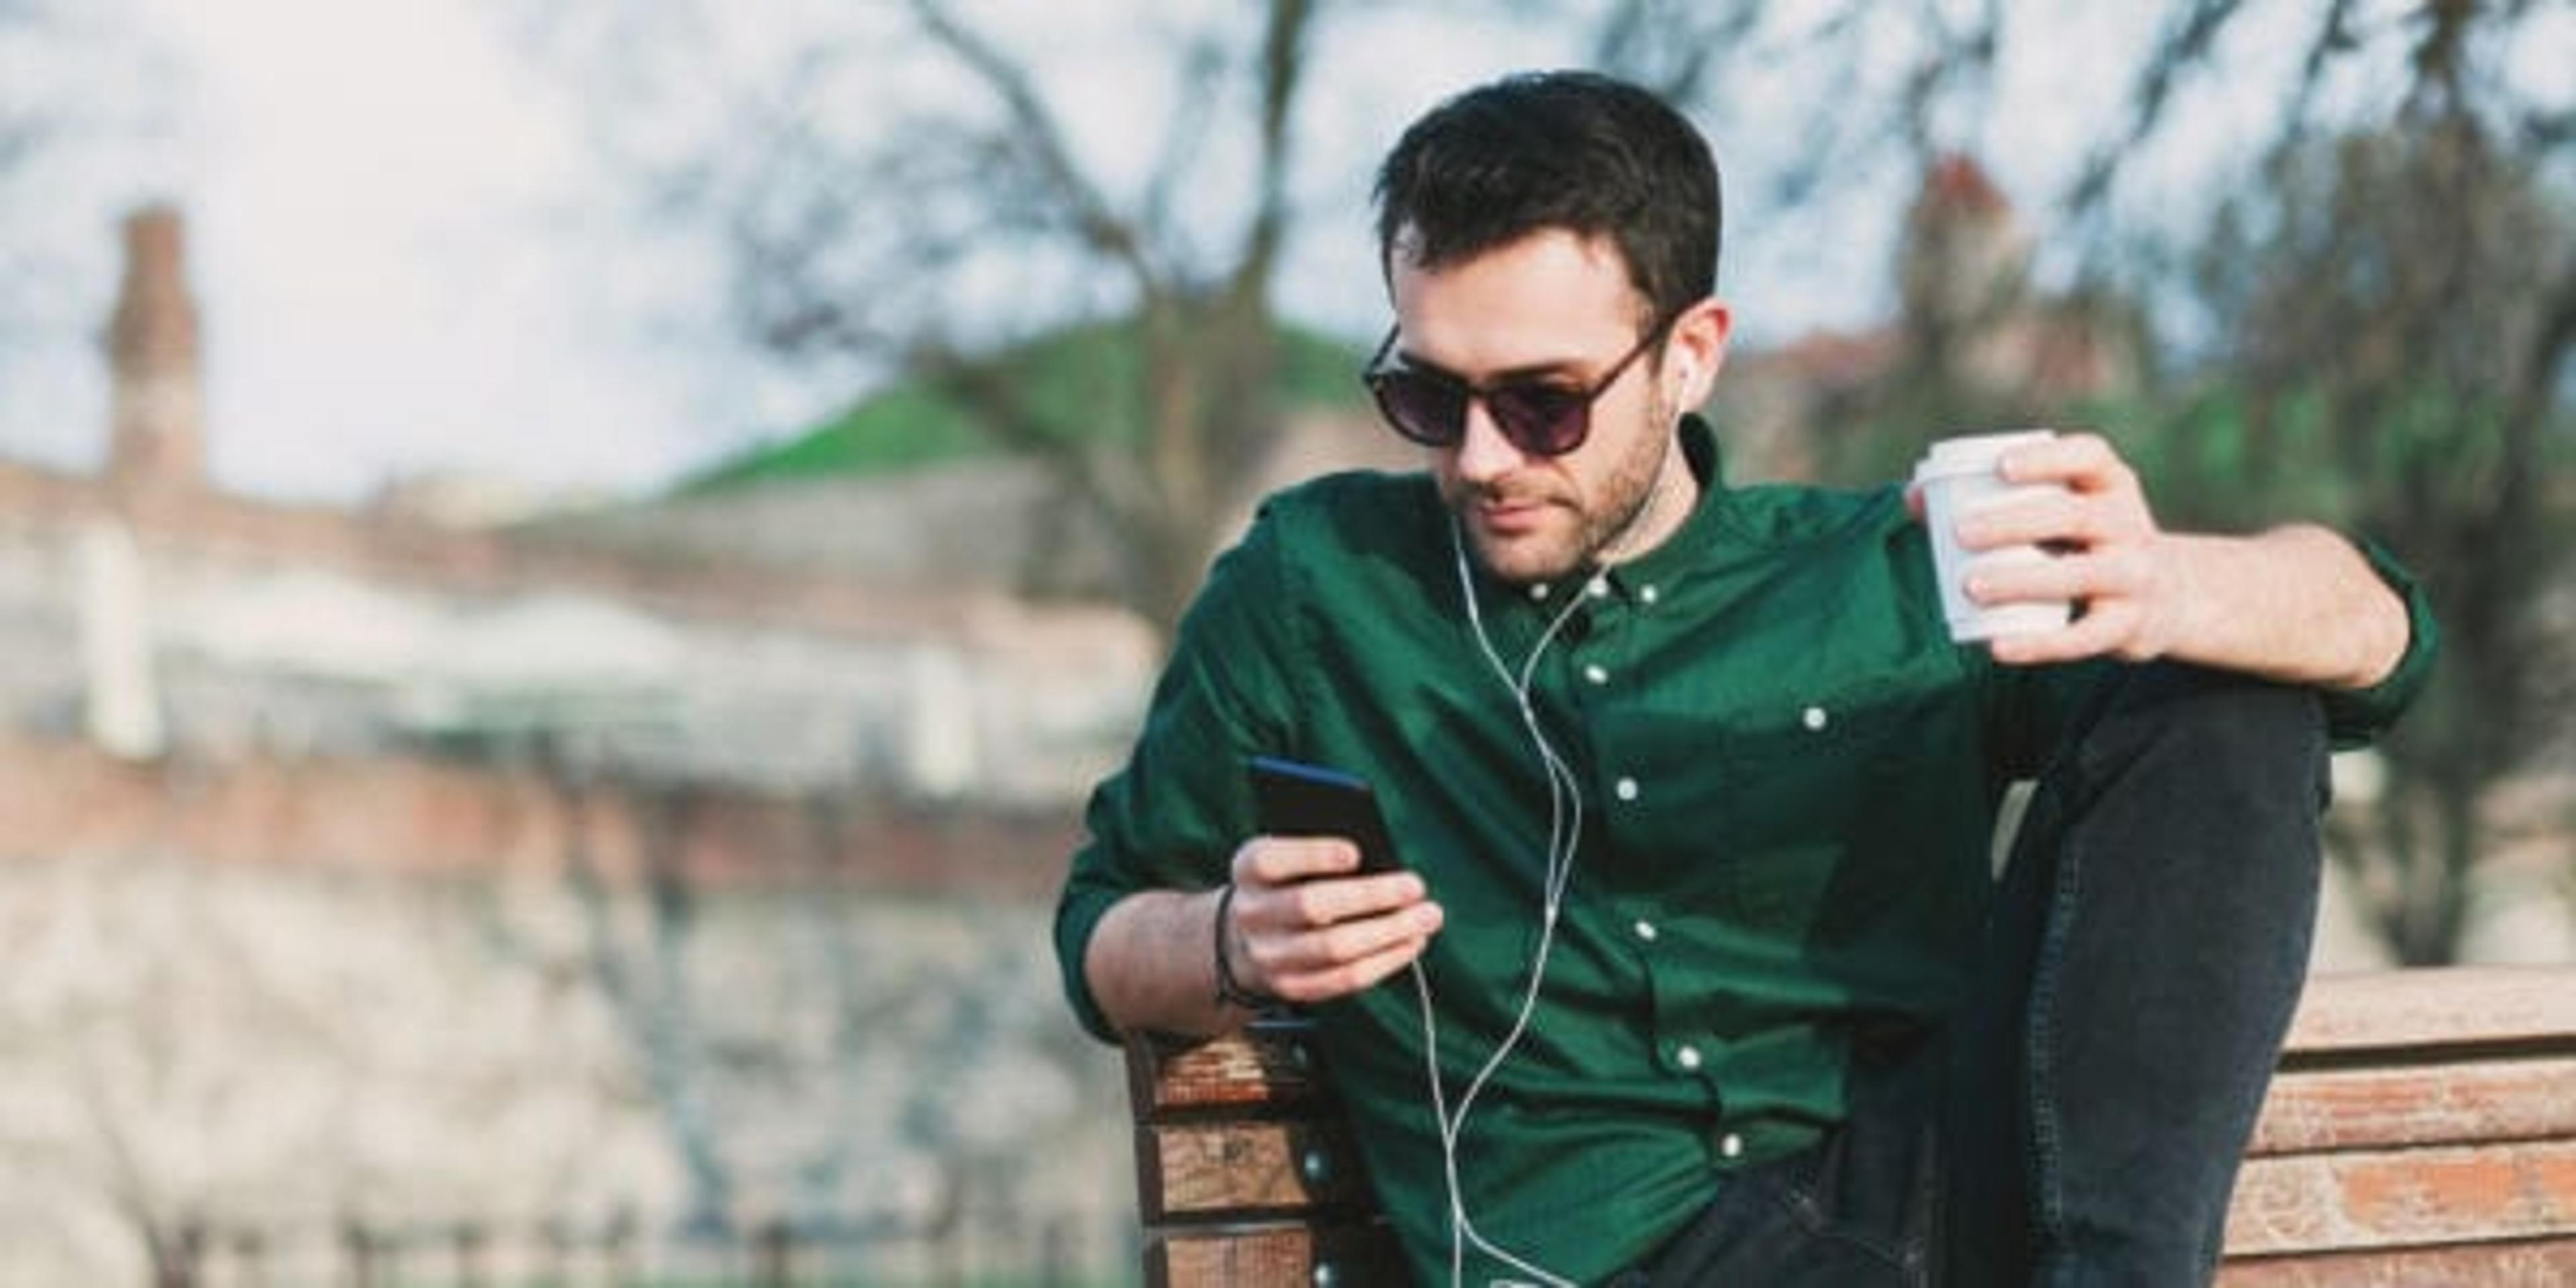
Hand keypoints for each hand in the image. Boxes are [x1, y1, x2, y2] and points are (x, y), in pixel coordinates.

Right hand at [1222, 836, 1441, 1003]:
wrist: (1246, 937)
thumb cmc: (1288, 882)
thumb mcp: (1291, 857)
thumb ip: (1321, 853)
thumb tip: (1378, 859)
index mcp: (1248, 870)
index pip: (1271, 861)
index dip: (1312, 855)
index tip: (1356, 852)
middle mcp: (1252, 914)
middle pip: (1310, 906)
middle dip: (1370, 895)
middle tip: (1416, 886)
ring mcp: (1268, 956)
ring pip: (1334, 948)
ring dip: (1389, 932)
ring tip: (1427, 916)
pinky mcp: (1290, 987)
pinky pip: (1343, 980)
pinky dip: (1384, 962)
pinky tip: (1411, 943)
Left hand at [1952, 432, 2191, 666]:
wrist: (2167, 598)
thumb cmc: (2085, 543)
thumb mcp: (2060, 512)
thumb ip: (1993, 500)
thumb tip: (1913, 498)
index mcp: (2111, 486)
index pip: (2090, 456)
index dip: (2047, 458)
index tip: (2000, 467)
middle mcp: (2130, 525)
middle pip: (2076, 516)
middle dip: (2016, 522)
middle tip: (1961, 532)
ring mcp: (2134, 576)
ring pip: (2080, 575)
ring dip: (2022, 580)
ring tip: (1970, 586)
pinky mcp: (2128, 626)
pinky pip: (2083, 638)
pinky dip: (2039, 645)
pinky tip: (1997, 646)